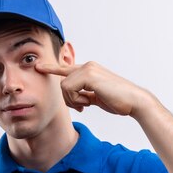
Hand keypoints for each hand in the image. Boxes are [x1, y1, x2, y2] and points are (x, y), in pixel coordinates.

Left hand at [34, 61, 150, 115]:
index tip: (38, 67)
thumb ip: (83, 94)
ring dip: (73, 101)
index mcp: (89, 70)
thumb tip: (72, 98)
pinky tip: (88, 102)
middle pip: (62, 82)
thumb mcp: (96, 97)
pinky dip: (76, 100)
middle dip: (69, 99)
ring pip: (63, 87)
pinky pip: (69, 89)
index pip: (66, 69)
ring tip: (88, 104)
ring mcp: (88, 68)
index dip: (51, 68)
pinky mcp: (89, 75)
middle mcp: (87, 66)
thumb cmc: (118, 101)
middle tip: (83, 107)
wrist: (134, 102)